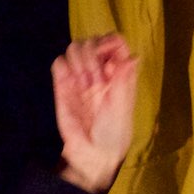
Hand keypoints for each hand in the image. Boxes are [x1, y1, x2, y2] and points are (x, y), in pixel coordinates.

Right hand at [51, 33, 138, 192]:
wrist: (91, 153)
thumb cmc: (114, 134)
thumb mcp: (123, 108)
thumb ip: (125, 80)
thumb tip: (134, 56)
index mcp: (119, 73)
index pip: (114, 42)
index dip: (110, 43)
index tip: (108, 61)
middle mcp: (100, 71)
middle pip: (92, 40)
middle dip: (92, 55)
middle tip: (95, 80)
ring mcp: (80, 76)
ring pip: (75, 47)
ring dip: (78, 61)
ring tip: (83, 85)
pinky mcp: (62, 84)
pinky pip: (59, 62)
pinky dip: (63, 67)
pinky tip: (70, 84)